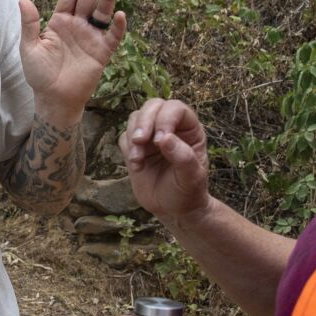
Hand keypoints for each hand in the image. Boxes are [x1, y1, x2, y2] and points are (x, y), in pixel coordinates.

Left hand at [18, 0, 124, 121]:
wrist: (54, 99)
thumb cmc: (39, 74)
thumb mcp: (29, 48)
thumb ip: (29, 25)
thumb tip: (23, 0)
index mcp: (60, 21)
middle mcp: (78, 26)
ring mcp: (91, 38)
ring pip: (102, 14)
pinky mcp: (102, 53)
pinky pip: (112, 37)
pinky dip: (117, 27)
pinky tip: (118, 15)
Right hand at [122, 97, 210, 228]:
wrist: (173, 209)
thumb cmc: (188, 191)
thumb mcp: (191, 177)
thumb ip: (182, 157)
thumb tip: (164, 138)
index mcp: (189, 129)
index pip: (175, 108)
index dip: (165, 119)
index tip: (159, 141)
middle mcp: (170, 127)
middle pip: (152, 106)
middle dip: (144, 122)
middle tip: (140, 141)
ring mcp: (151, 135)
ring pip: (136, 118)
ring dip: (133, 137)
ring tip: (138, 160)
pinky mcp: (135, 147)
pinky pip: (124, 136)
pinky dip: (127, 149)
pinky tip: (137, 166)